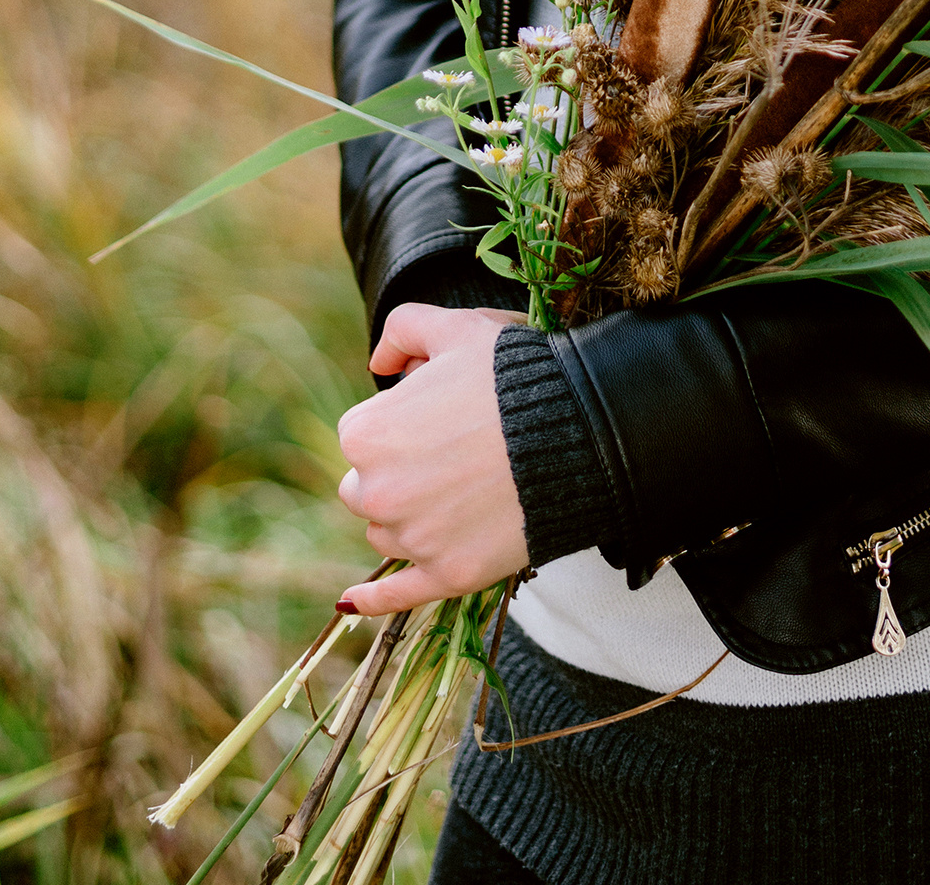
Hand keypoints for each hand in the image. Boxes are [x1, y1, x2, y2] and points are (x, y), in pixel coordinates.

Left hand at [335, 305, 529, 613]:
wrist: (579, 432)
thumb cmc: (513, 375)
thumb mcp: (456, 327)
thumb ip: (404, 327)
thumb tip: (379, 363)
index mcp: (366, 434)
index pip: (362, 434)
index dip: (401, 421)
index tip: (440, 416)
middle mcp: (376, 493)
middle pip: (366, 488)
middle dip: (397, 472)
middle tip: (451, 453)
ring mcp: (413, 539)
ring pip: (387, 531)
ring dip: (408, 516)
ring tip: (463, 488)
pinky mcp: (448, 574)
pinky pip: (395, 596)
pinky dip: (373, 599)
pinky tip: (350, 601)